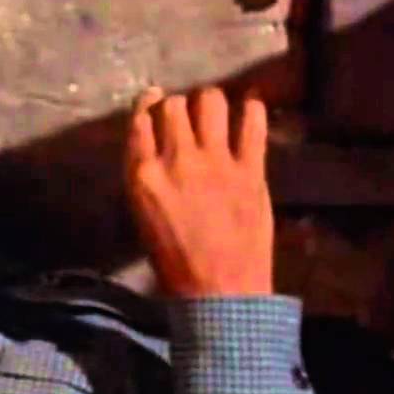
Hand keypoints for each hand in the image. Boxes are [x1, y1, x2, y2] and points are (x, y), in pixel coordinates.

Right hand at [124, 85, 273, 297]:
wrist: (220, 292)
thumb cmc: (175, 263)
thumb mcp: (143, 215)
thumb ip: (147, 176)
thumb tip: (156, 148)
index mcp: (143, 175)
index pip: (140, 120)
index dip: (147, 105)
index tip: (154, 101)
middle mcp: (177, 159)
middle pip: (173, 105)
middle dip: (178, 105)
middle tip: (187, 116)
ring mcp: (216, 161)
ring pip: (210, 101)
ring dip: (210, 102)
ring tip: (215, 113)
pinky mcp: (251, 169)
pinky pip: (253, 122)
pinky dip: (253, 109)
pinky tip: (251, 108)